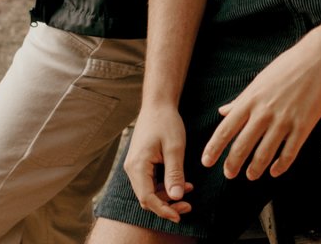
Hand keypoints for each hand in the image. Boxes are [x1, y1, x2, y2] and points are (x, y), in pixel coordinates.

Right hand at [124, 103, 193, 222]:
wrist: (157, 104)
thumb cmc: (166, 122)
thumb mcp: (175, 147)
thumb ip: (174, 173)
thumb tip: (176, 197)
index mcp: (137, 165)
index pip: (147, 198)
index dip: (163, 210)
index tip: (179, 215)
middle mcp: (132, 168)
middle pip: (147, 198)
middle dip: (167, 204)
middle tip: (189, 203)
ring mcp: (135, 166)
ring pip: (149, 191)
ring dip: (167, 195)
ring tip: (188, 189)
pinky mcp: (140, 163)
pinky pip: (150, 182)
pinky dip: (164, 186)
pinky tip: (180, 182)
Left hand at [201, 31, 320, 180]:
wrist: (318, 60)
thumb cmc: (288, 67)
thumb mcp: (259, 80)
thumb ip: (241, 99)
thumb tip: (223, 111)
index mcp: (250, 99)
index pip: (225, 129)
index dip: (214, 148)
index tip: (206, 161)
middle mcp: (264, 112)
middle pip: (242, 146)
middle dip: (232, 164)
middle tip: (229, 174)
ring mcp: (283, 121)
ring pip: (264, 155)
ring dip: (255, 169)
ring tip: (250, 175)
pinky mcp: (302, 127)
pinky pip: (288, 154)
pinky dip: (280, 166)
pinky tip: (275, 171)